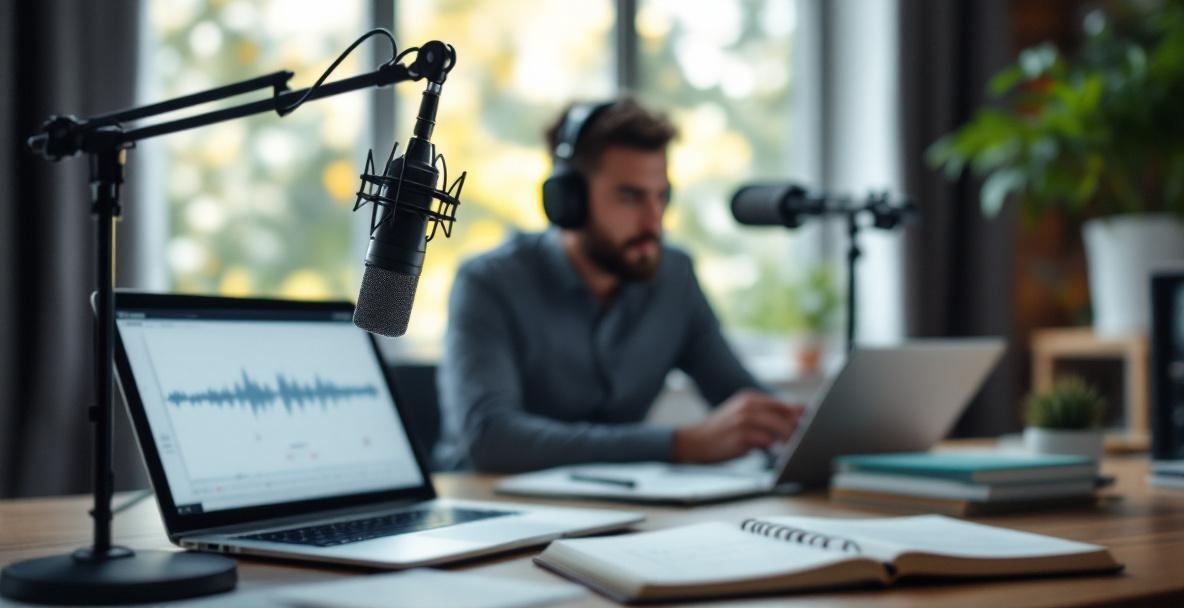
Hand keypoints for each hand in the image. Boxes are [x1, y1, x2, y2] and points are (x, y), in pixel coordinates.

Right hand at [673, 390, 803, 463]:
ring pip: (778, 427)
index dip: (799, 415)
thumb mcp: (742, 416)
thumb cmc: (722, 432)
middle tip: (806, 439)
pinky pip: (766, 441)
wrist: (694, 442)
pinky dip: (774, 447)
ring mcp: (743, 420)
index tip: (811, 425)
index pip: (783, 404)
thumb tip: (797, 416)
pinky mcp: (740, 436)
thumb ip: (765, 415)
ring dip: (787, 439)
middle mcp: (747, 406)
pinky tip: (775, 452)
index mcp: (749, 398)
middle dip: (797, 427)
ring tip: (791, 447)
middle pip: (784, 414)